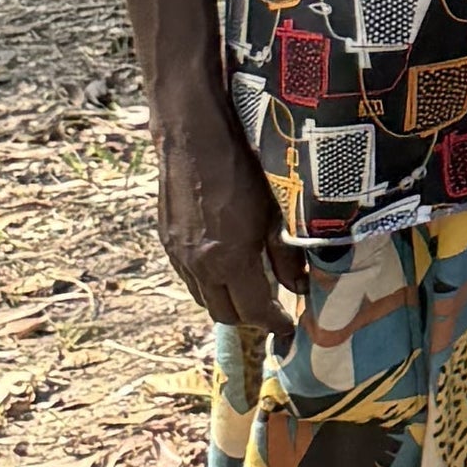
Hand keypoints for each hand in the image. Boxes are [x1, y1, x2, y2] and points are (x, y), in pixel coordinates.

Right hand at [156, 82, 301, 338]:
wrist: (193, 138)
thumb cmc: (243, 167)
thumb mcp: (276, 211)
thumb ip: (286, 254)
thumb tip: (300, 286)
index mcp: (228, 260)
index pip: (253, 310)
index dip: (274, 323)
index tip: (289, 328)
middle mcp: (198, 265)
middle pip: (223, 313)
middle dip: (250, 317)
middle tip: (272, 309)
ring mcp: (177, 254)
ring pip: (202, 297)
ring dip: (226, 301)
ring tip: (251, 290)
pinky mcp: (166, 240)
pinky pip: (187, 277)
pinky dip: (208, 283)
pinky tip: (224, 268)